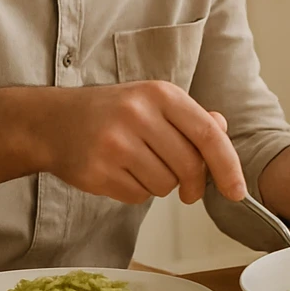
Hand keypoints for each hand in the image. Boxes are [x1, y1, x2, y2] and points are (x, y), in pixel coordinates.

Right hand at [44, 81, 245, 203]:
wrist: (51, 122)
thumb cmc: (112, 113)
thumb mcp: (152, 102)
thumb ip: (191, 117)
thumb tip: (223, 130)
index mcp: (160, 94)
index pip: (208, 135)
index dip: (228, 167)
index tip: (237, 192)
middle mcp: (138, 115)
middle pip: (189, 166)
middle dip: (194, 185)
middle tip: (189, 190)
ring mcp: (115, 143)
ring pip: (165, 185)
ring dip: (161, 186)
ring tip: (140, 166)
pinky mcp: (98, 170)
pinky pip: (138, 196)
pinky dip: (137, 192)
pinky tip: (120, 173)